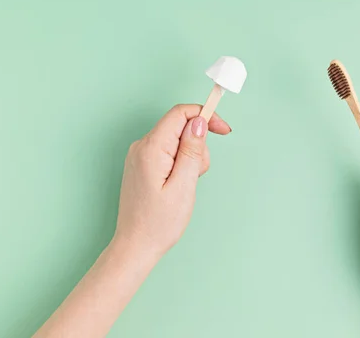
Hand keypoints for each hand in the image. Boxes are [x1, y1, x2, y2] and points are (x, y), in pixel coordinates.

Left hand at [113, 104, 230, 257]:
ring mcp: (139, 155)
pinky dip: (180, 162)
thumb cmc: (159, 223)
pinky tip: (178, 184)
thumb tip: (199, 122)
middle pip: (179, 126)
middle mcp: (141, 146)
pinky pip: (168, 150)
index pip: (180, 113)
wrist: (136, 246)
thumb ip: (192, 150)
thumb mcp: (184, 186)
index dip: (205, 115)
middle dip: (198, 144)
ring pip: (176, 139)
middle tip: (197, 174)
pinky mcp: (142, 164)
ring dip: (190, 156)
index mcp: (151, 148)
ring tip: (185, 185)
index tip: (224, 130)